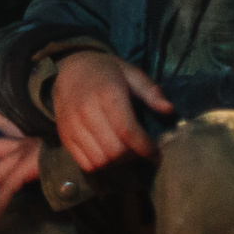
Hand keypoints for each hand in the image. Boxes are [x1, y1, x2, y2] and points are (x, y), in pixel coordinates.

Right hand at [52, 51, 173, 172]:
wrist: (68, 68)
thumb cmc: (104, 71)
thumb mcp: (131, 73)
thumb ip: (151, 91)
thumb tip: (169, 110)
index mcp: (107, 94)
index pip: (127, 131)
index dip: (146, 148)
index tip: (157, 154)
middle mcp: (86, 111)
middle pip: (114, 150)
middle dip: (133, 156)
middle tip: (140, 151)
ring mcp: (72, 126)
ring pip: (99, 160)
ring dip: (116, 163)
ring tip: (124, 153)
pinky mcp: (64, 135)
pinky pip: (84, 163)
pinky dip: (100, 165)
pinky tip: (107, 153)